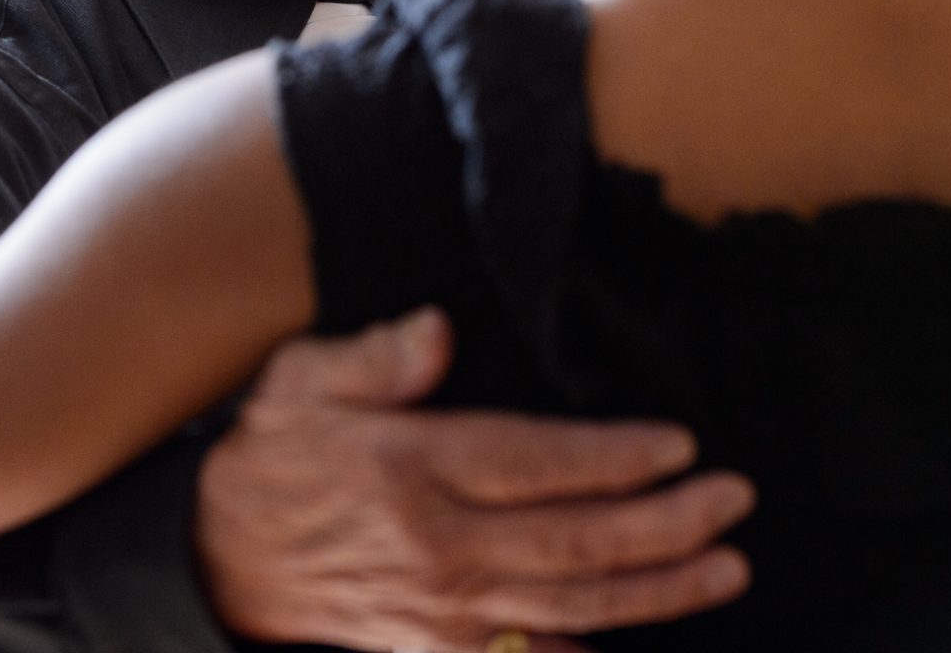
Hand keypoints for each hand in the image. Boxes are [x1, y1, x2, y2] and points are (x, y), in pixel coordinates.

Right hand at [197, 308, 753, 652]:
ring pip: (576, 606)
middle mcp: (441, 547)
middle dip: (669, 524)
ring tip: (728, 568)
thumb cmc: (270, 460)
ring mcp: (445, 611)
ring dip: (660, 590)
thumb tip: (438, 330)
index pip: (540, 463)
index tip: (682, 446)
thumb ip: (372, 356)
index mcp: (414, 470)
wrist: (215, 565)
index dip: (618, 457)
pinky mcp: (439, 651)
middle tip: (735, 500)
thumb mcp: (298, 383)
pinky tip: (644, 643)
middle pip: (579, 540)